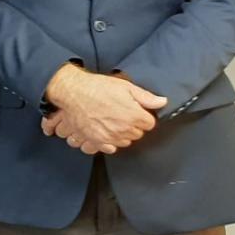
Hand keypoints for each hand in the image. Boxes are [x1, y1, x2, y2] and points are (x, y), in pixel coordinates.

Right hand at [40, 64, 163, 152]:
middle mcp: (123, 129)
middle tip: (122, 114)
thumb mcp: (125, 86)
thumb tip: (162, 102)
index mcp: (134, 115)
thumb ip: (146, 97)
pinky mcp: (96, 141)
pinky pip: (110, 148)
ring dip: (121, 134)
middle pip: (137, 134)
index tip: (136, 111)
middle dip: (133, 125)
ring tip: (112, 121)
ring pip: (125, 142)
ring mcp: (110, 137)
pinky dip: (109, 142)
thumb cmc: (97, 87)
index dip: (143, 116)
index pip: (149, 124)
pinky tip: (106, 132)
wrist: (72, 92)